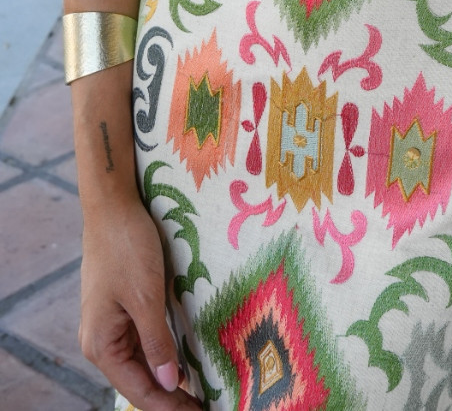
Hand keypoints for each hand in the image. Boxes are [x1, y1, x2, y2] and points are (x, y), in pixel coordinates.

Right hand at [79, 197, 203, 409]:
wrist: (112, 206)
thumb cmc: (126, 247)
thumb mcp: (145, 297)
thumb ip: (156, 343)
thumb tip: (169, 385)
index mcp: (101, 344)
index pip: (138, 390)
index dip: (168, 407)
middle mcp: (101, 341)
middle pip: (139, 381)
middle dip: (170, 398)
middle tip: (205, 406)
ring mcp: (111, 324)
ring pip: (142, 363)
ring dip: (168, 379)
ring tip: (199, 393)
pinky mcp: (122, 308)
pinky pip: (143, 342)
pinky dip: (163, 356)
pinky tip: (183, 364)